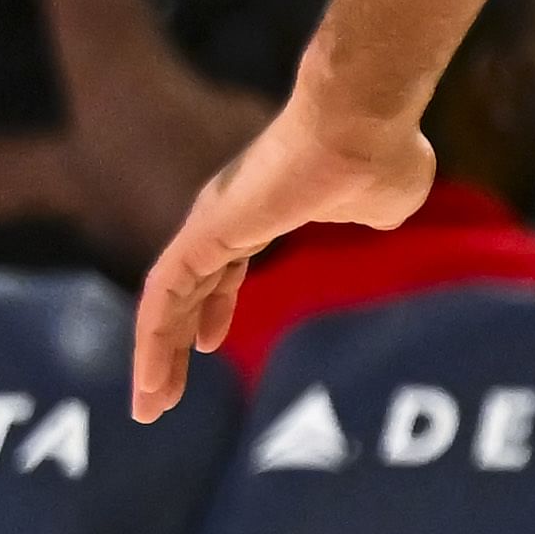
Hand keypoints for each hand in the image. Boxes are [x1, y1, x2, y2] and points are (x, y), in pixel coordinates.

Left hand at [128, 79, 435, 409]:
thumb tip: (375, 215)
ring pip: (168, 298)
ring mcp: (211, 222)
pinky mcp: (203, 232)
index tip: (210, 345)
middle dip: (174, 342)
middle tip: (163, 396)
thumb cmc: (380, 158)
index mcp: (265, 210)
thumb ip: (369, 216)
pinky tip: (151, 381)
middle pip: (189, 288)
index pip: (225, 266)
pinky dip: (153, 339)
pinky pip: (165, 294)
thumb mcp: (384, 204)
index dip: (216, 306)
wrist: (363, 125)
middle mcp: (226, 215)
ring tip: (150, 408)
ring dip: (156, 354)